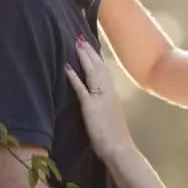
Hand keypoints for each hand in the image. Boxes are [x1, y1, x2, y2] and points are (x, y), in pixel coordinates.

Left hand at [64, 36, 132, 159]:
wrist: (120, 149)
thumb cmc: (116, 139)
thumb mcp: (112, 119)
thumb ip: (107, 109)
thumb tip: (103, 107)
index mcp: (113, 95)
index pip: (104, 72)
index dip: (97, 59)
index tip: (90, 48)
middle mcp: (108, 93)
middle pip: (99, 67)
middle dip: (89, 52)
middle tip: (80, 38)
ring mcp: (100, 99)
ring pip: (92, 72)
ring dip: (84, 57)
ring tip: (76, 43)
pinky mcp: (91, 107)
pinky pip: (82, 89)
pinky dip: (74, 77)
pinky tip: (67, 67)